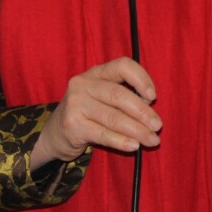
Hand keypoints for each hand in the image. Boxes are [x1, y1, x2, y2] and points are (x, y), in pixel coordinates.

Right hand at [30, 57, 161, 168]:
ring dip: (137, 130)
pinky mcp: (72, 126)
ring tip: (152, 140)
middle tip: (157, 126)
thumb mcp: (102, 98)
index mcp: (95, 73)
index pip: (122, 65)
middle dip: (142, 112)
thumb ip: (123, 97)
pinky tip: (134, 146)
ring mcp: (75, 104)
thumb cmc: (87, 113)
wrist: (54, 134)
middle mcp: (83, 84)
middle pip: (118, 95)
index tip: (153, 96)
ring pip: (113, 117)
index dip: (141, 78)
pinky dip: (121, 141)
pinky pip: (103, 134)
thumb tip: (149, 109)